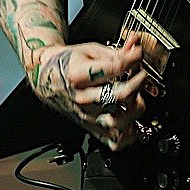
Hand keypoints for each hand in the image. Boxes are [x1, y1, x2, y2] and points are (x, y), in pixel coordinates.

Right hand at [34, 32, 147, 151]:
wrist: (48, 78)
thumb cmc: (69, 63)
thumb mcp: (90, 50)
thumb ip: (116, 52)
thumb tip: (136, 47)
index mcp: (79, 74)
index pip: (115, 68)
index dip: (133, 59)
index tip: (138, 54)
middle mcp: (82, 98)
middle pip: (118, 96)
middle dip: (137, 84)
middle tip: (140, 75)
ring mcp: (86, 115)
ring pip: (118, 121)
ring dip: (135, 109)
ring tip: (136, 98)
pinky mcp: (90, 127)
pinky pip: (114, 141)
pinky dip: (128, 133)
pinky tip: (130, 119)